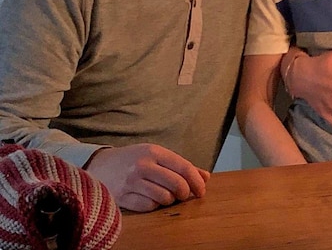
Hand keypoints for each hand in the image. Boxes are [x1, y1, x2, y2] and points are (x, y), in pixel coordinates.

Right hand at [84, 144, 208, 212]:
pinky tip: (152, 199)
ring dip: (170, 200)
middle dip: (186, 193)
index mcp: (154, 152)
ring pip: (165, 197)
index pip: (184, 168)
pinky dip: (155, 205)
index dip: (197, 182)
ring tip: (167, 196)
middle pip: (177, 184)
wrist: (98, 164)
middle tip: (185, 195)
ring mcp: (131, 182)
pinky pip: (149, 206)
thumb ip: (180, 165)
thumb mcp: (156, 155)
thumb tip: (205, 177)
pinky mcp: (122, 196)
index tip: (202, 190)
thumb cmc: (133, 159)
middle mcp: (143, 165)